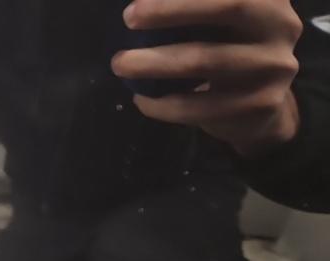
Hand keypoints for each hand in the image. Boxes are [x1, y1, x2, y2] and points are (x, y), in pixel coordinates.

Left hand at [111, 0, 303, 156]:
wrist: (259, 108)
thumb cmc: (224, 50)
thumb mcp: (217, 20)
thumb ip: (190, 8)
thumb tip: (138, 3)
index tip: (139, 1)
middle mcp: (281, 25)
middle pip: (229, 7)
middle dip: (173, 10)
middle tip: (128, 19)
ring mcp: (275, 66)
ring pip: (205, 60)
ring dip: (154, 62)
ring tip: (120, 64)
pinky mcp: (260, 103)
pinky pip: (199, 104)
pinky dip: (162, 104)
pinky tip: (141, 99)